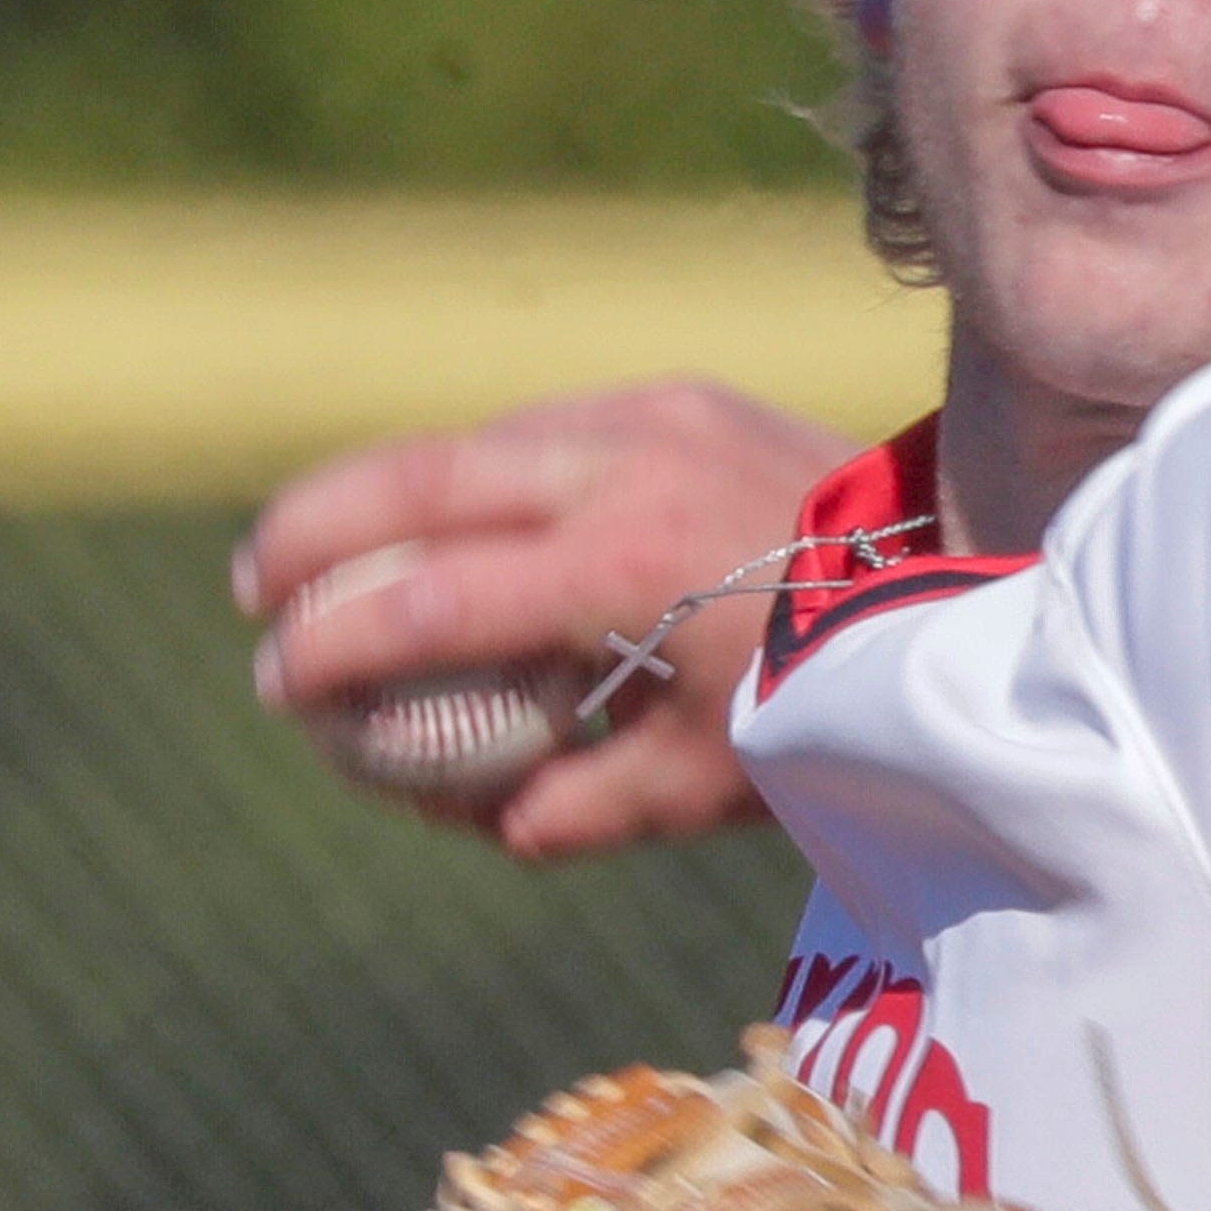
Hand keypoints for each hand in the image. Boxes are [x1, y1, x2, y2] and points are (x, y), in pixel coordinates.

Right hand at [236, 379, 852, 859]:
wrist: (956, 586)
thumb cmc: (836, 704)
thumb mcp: (709, 783)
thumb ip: (580, 809)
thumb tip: (475, 817)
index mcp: (627, 571)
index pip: (433, 599)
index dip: (335, 644)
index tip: (281, 685)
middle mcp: (626, 470)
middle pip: (415, 481)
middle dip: (311, 533)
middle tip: (254, 593)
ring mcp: (652, 414)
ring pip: (470, 439)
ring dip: (382, 490)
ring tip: (322, 549)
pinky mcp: (678, 393)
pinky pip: (542, 423)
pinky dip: (477, 470)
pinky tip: (449, 519)